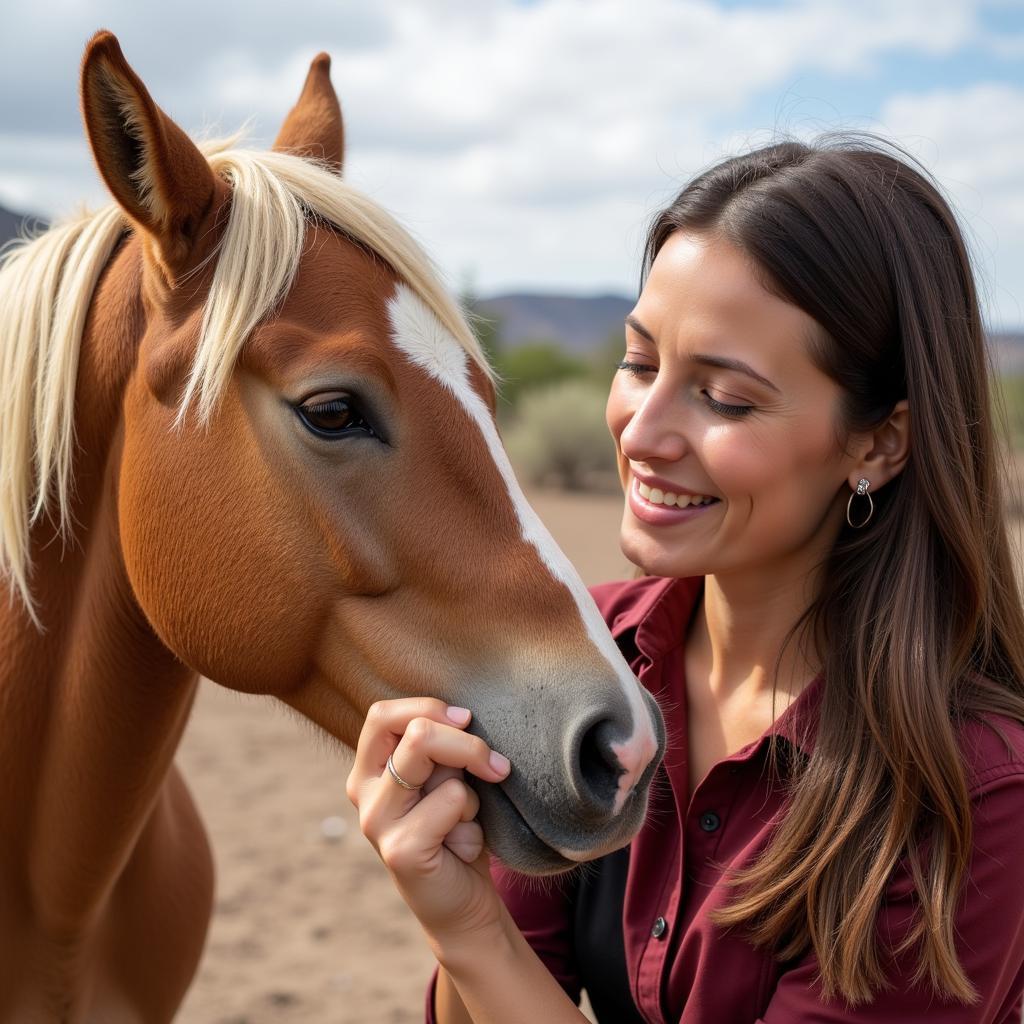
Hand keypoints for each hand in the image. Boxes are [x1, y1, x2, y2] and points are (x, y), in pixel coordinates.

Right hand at [346, 698, 512, 954]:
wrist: (464, 903)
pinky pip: (453, 799)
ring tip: (466, 815)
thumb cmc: (458, 829)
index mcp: (369, 768)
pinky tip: (463, 844)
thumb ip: (440, 748)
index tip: (468, 723)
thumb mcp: (445, 777)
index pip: (383, 713)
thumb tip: (463, 717)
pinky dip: (473, 818)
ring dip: (471, 784)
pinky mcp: (400, 849)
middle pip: (416, 730)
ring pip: (431, 756)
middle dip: (468, 742)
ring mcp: (377, 821)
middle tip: (496, 766)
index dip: (431, 709)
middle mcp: (363, 791)